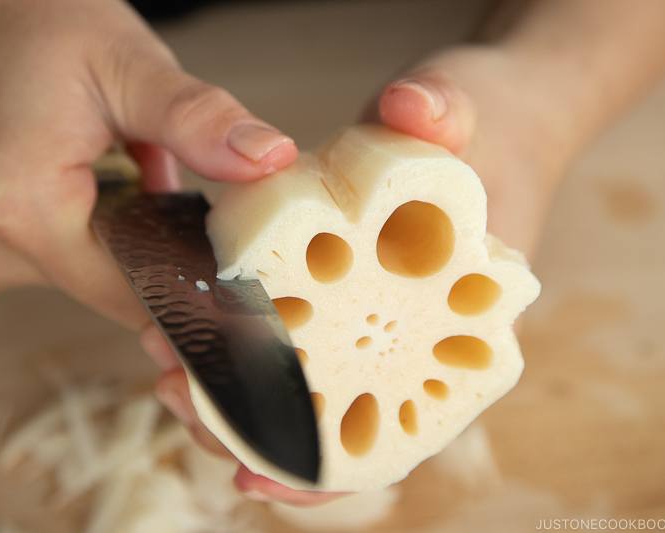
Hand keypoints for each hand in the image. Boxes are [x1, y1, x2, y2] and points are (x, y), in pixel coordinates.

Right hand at [0, 0, 296, 328]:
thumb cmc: (27, 20)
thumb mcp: (125, 63)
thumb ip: (197, 120)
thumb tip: (268, 160)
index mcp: (19, 210)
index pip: (133, 294)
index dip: (190, 283)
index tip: (230, 266)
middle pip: (112, 282)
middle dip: (153, 234)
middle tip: (155, 163)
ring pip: (87, 266)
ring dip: (120, 222)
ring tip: (111, 154)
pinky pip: (56, 251)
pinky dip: (87, 218)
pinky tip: (84, 167)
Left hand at [146, 43, 574, 504]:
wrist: (496, 120)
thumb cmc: (491, 126)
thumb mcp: (467, 106)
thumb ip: (442, 108)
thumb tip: (411, 109)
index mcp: (456, 317)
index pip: (399, 418)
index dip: (333, 463)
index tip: (259, 475)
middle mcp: (415, 332)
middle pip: (336, 422)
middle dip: (254, 428)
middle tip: (180, 395)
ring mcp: (378, 314)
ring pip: (308, 393)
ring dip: (234, 400)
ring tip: (168, 374)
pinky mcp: (344, 289)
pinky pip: (295, 345)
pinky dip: (243, 360)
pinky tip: (191, 356)